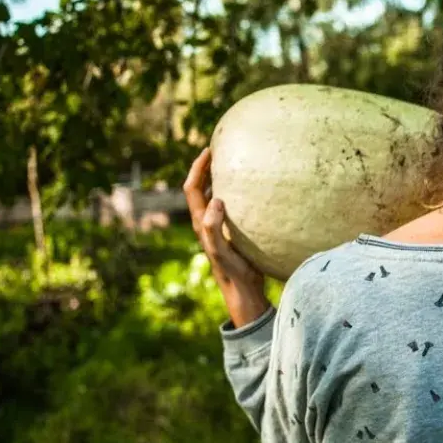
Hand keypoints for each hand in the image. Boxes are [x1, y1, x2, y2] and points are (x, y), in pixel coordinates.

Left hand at [184, 147, 269, 326]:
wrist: (243, 292)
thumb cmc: (233, 273)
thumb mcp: (221, 251)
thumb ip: (213, 228)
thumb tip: (215, 200)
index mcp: (201, 224)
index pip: (192, 188)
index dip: (198, 168)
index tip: (210, 150)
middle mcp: (206, 223)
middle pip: (199, 189)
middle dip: (206, 168)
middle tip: (220, 150)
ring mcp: (218, 228)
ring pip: (212, 196)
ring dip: (217, 179)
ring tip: (232, 164)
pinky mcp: (231, 232)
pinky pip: (228, 205)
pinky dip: (233, 192)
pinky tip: (250, 191)